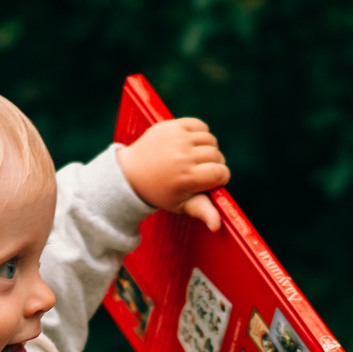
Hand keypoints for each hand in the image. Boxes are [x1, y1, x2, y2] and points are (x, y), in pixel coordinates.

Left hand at [121, 116, 231, 231]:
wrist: (131, 173)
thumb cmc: (160, 192)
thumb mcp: (180, 205)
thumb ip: (202, 211)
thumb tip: (217, 226)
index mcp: (187, 177)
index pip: (221, 173)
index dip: (219, 179)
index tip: (208, 182)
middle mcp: (183, 156)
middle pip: (217, 155)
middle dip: (214, 164)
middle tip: (199, 171)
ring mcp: (177, 138)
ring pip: (210, 140)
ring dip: (208, 148)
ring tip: (194, 158)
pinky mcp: (172, 125)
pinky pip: (200, 125)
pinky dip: (200, 133)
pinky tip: (190, 144)